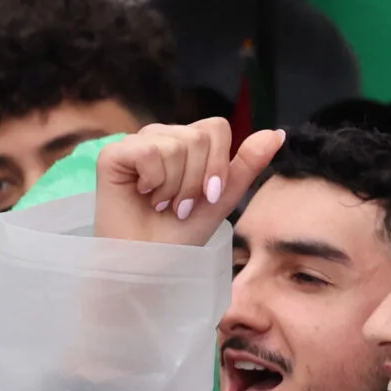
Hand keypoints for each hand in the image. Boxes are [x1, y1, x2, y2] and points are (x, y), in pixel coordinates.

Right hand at [94, 120, 283, 246]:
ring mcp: (136, 143)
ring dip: (175, 186)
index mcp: (188, 142)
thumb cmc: (182, 232)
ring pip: (176, 144)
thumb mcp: (224, 197)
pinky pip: (149, 150)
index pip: (217, 127)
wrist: (150, 262)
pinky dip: (154, 180)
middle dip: (198, 180)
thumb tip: (277, 133)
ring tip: (161, 203)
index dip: (218, 164)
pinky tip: (143, 195)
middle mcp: (162, 136)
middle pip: (200, 137)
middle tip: (180, 205)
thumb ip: (248, 163)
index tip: (208, 196)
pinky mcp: (113, 154)